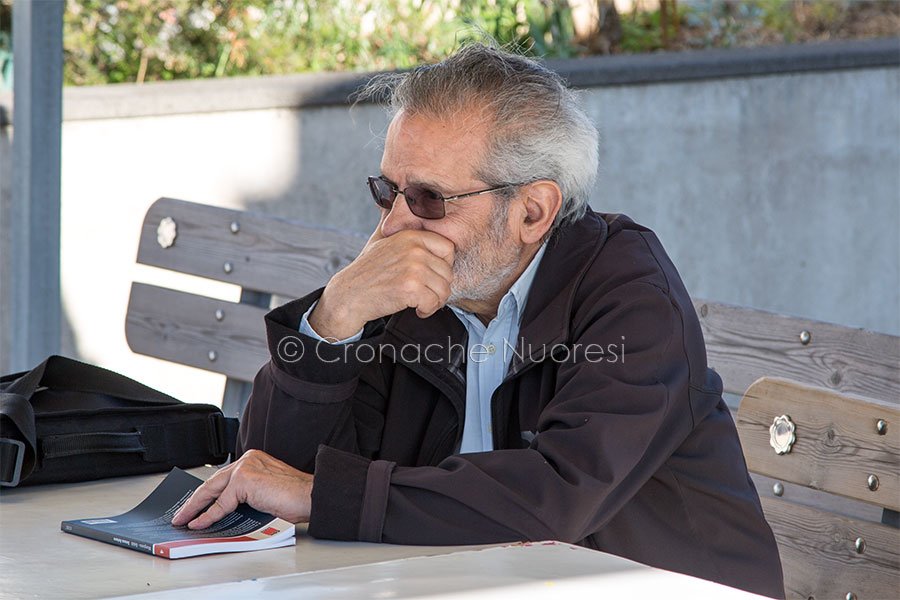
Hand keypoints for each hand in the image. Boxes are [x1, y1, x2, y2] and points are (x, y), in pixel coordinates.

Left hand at [171, 450, 312, 529]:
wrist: (309, 496)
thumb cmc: (295, 498)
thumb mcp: (264, 494)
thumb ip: (246, 496)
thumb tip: (225, 512)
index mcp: (254, 460)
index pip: (224, 478)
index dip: (207, 494)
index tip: (196, 505)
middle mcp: (248, 459)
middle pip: (213, 482)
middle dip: (195, 500)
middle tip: (182, 514)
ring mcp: (245, 467)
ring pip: (212, 490)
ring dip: (195, 507)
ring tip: (184, 519)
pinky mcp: (244, 480)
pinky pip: (221, 503)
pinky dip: (208, 516)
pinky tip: (199, 523)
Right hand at [309, 227, 454, 339]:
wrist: (349, 294)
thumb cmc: (367, 270)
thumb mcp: (380, 238)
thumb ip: (393, 221)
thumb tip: (395, 197)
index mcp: (411, 236)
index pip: (448, 248)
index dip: (444, 265)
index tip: (432, 275)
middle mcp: (414, 249)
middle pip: (448, 272)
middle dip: (439, 288)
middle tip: (425, 293)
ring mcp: (413, 268)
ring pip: (444, 289)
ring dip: (434, 301)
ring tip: (420, 302)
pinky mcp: (410, 288)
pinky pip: (434, 302)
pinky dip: (427, 310)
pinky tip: (416, 309)